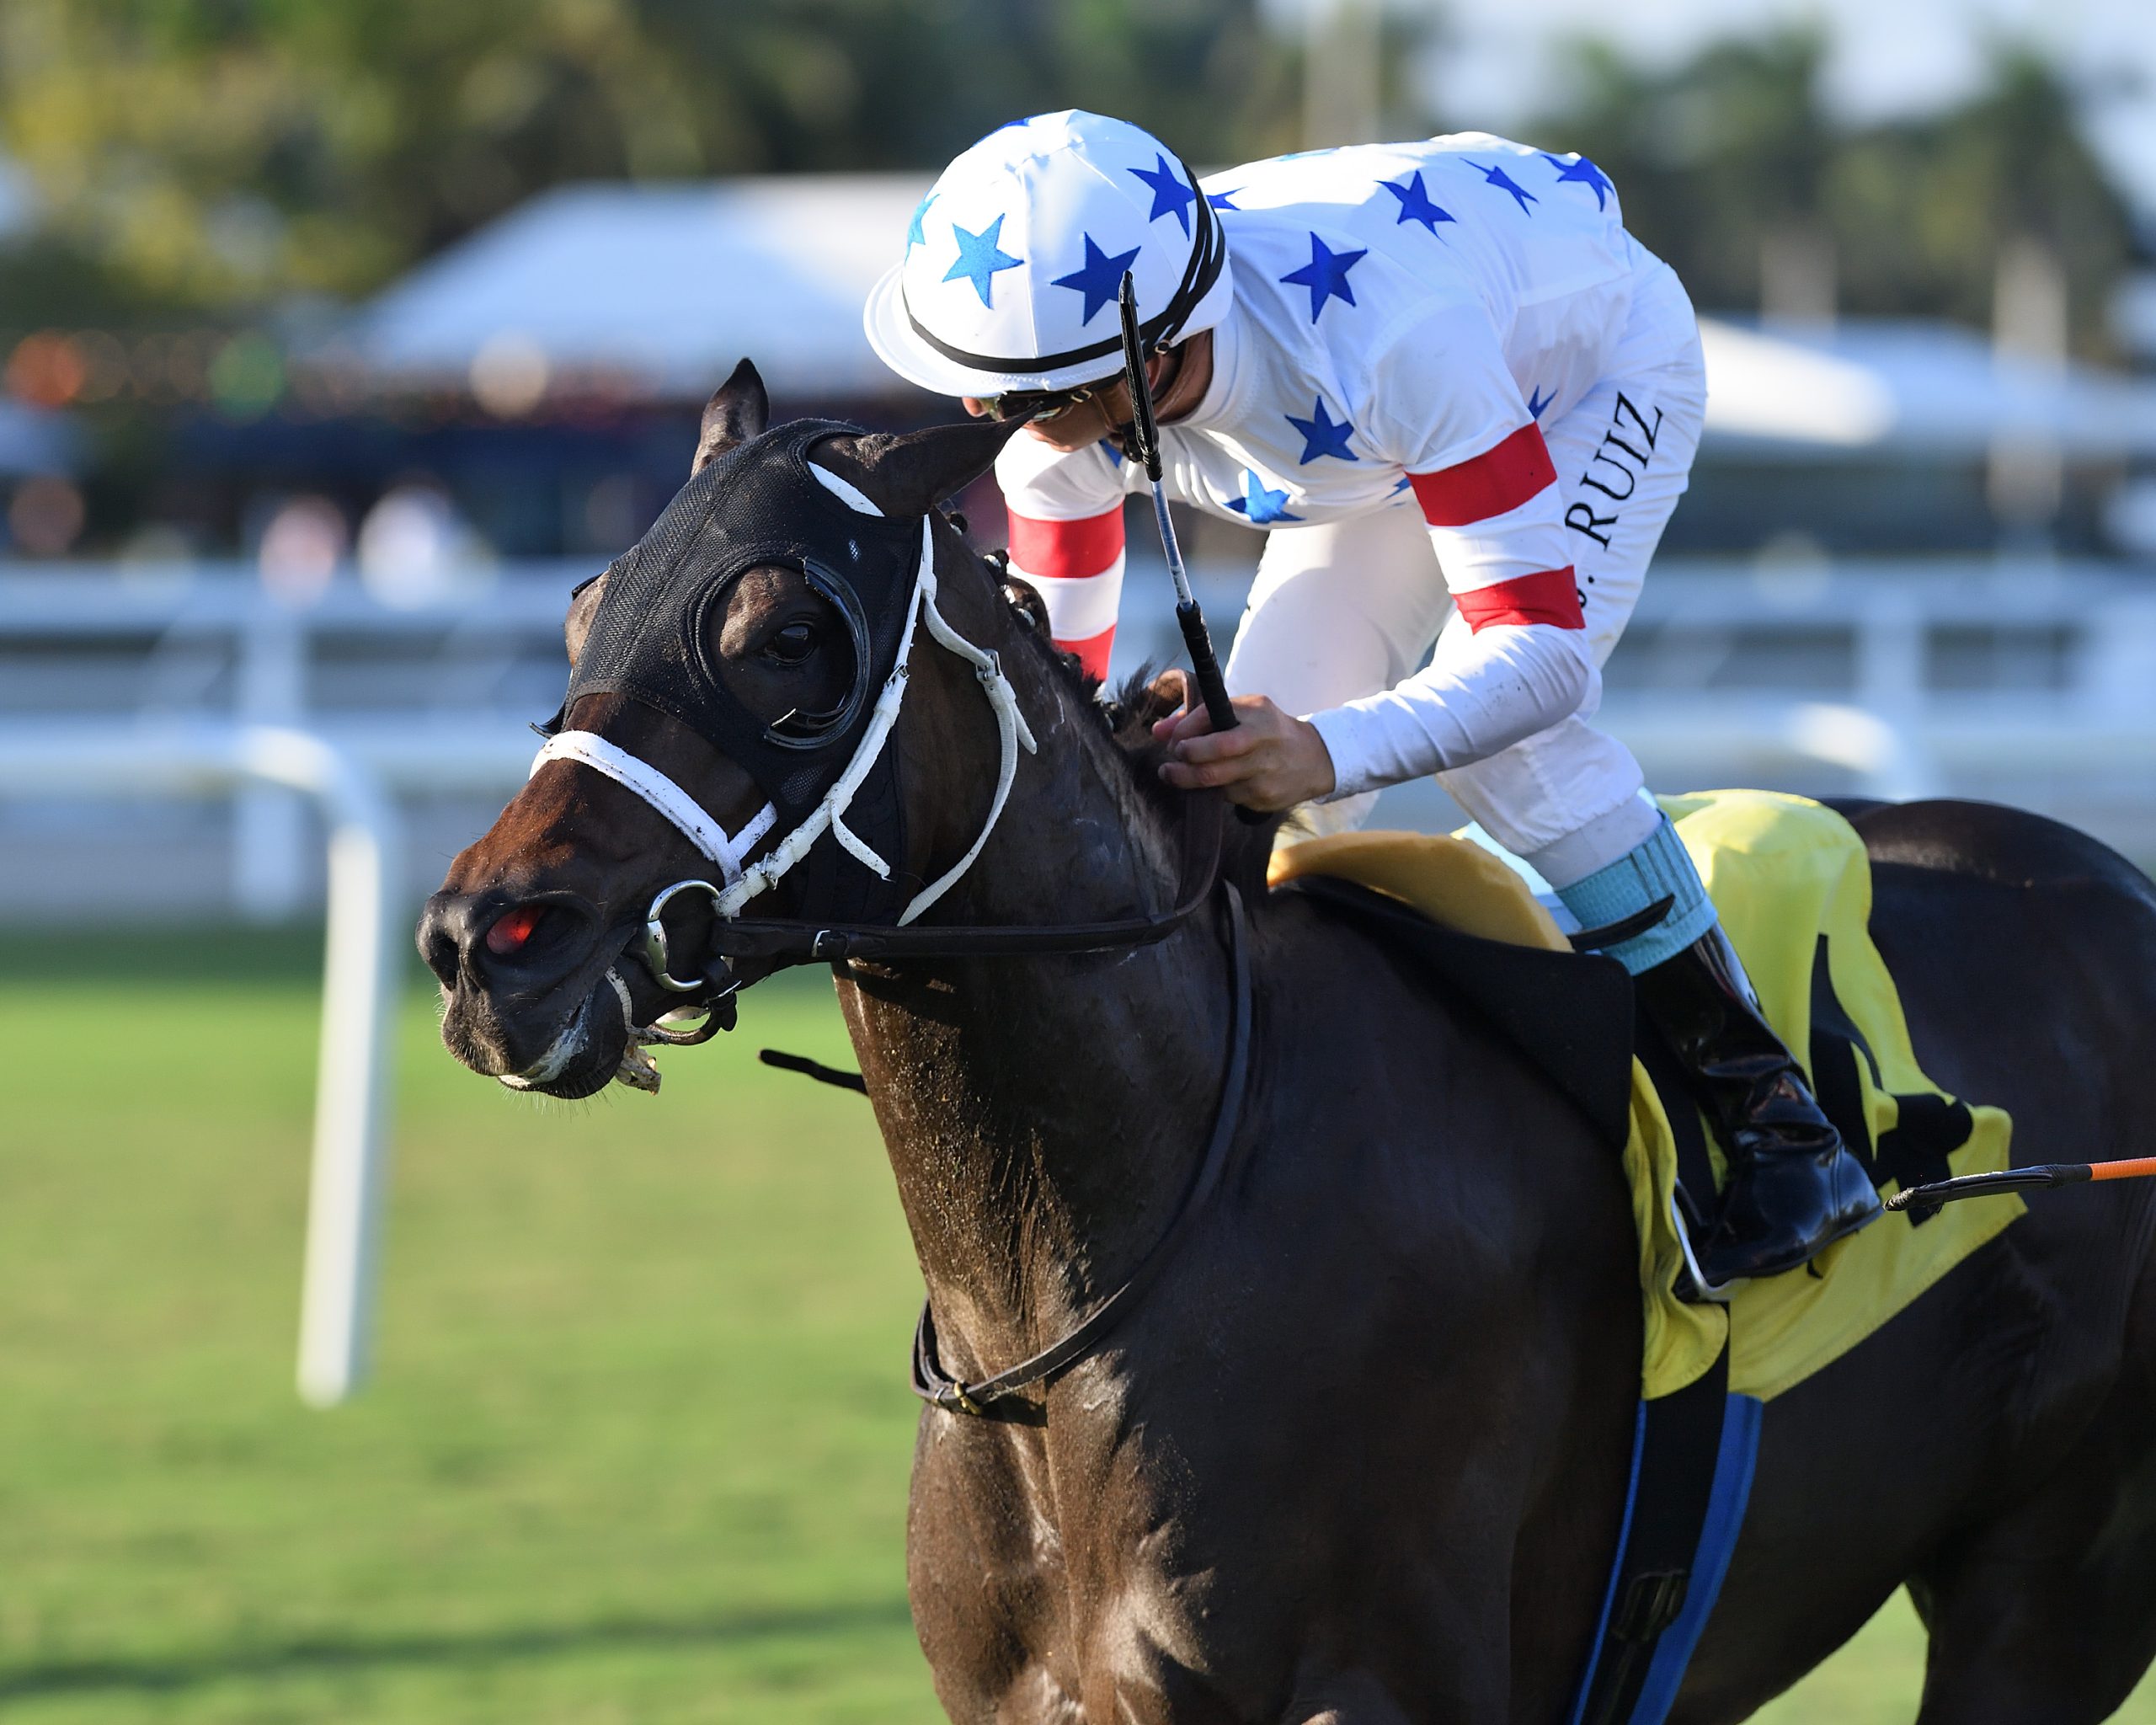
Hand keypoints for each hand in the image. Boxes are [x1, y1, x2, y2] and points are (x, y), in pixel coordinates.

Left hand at [1150, 683, 1336, 812]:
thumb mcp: (1243, 711)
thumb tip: (1157, 731)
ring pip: (1215, 785)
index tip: (1172, 742)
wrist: (1315, 759)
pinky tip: (1214, 784)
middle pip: (1210, 763)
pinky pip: (1228, 798)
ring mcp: (1264, 775)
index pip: (1208, 721)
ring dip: (1191, 781)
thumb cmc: (1268, 729)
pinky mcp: (1265, 798)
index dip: (1182, 734)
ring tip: (1180, 775)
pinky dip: (1215, 792)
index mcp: (1255, 715)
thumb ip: (1198, 718)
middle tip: (1168, 767)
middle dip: (1182, 767)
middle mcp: (1261, 744)